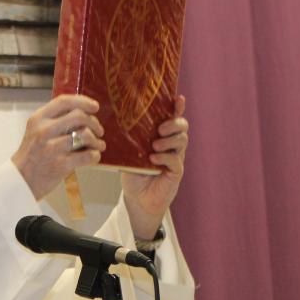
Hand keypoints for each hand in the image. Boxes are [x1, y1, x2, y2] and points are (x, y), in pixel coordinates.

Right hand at [12, 95, 104, 200]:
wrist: (20, 180)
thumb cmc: (31, 155)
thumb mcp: (35, 130)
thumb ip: (54, 120)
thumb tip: (82, 113)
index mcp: (39, 119)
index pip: (64, 101)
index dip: (83, 101)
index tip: (95, 107)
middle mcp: (45, 130)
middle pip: (79, 116)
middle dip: (94, 123)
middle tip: (99, 130)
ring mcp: (53, 148)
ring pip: (85, 135)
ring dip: (97, 141)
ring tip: (99, 145)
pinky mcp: (61, 165)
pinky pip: (87, 155)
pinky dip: (95, 155)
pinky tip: (94, 156)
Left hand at [122, 95, 187, 239]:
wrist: (138, 199)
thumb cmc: (134, 174)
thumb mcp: (129, 153)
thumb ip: (129, 140)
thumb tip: (117, 122)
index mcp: (162, 136)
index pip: (172, 118)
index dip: (177, 107)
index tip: (178, 99)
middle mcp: (171, 145)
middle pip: (182, 127)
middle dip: (174, 123)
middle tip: (161, 129)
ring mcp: (176, 158)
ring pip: (182, 141)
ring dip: (169, 140)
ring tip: (155, 145)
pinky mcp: (176, 172)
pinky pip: (175, 160)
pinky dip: (165, 157)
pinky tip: (154, 159)